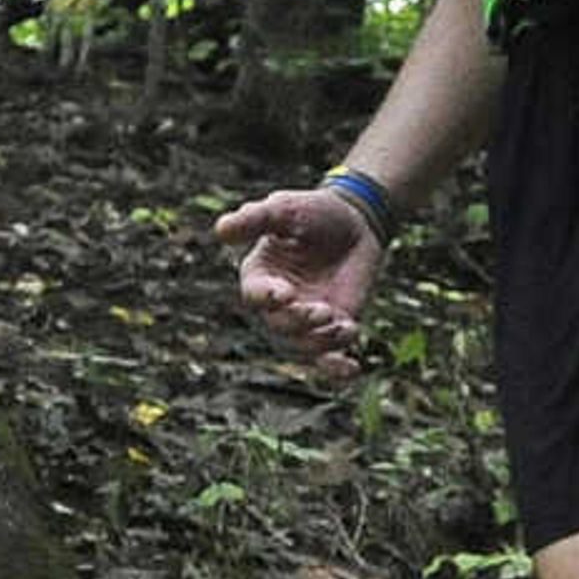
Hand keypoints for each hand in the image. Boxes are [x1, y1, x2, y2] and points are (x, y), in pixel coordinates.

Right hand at [212, 183, 385, 378]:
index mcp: (260, 276)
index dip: (267, 299)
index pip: (255, 296)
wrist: (357, 221)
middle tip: (321, 310)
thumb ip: (255, 219)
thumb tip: (221, 229)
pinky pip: (330, 357)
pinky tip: (351, 369)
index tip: (285, 293)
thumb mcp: (284, 209)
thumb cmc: (314, 211)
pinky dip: (337, 368)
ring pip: (304, 346)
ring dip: (321, 342)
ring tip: (343, 327)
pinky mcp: (334, 326)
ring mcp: (306, 318)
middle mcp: (278, 304)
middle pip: (279, 326)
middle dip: (299, 322)